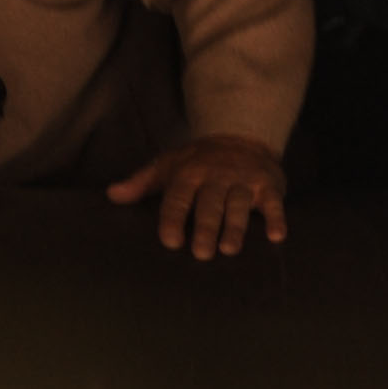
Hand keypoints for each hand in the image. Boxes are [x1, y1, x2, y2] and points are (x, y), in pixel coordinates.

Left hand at [108, 135, 287, 258]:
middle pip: (210, 204)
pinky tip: (276, 236)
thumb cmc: (198, 160)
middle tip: (201, 253)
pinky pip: (273, 203)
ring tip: (229, 250)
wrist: (241, 135)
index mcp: (189, 173)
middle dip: (205, 227)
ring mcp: (243, 181)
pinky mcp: (268, 185)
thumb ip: (141, 183)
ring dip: (235, 227)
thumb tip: (111, 195)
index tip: (170, 241)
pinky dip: (277, 218)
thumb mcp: (167, 165)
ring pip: (239, 205)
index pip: (178, 197)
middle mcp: (216, 176)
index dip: (173, 218)